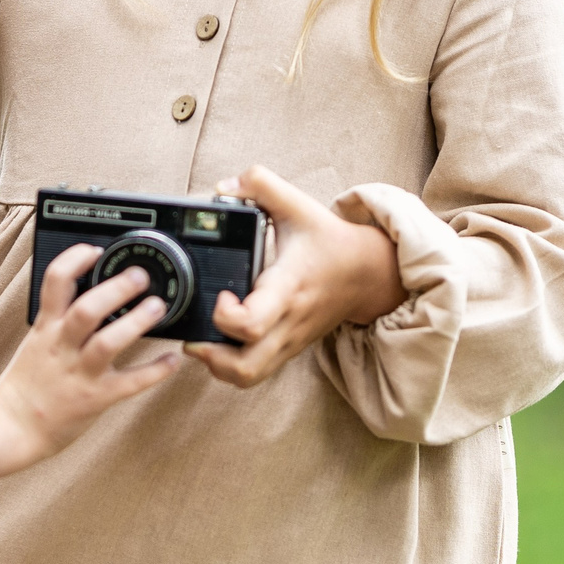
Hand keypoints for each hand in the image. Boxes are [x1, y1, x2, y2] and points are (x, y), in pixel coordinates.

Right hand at [0, 246, 181, 460]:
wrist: (13, 425)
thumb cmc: (28, 382)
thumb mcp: (35, 340)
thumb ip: (57, 315)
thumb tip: (81, 284)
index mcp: (46, 327)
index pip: (54, 282)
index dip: (74, 260)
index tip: (95, 250)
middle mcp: (62, 346)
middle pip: (86, 310)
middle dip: (115, 289)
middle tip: (139, 276)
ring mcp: (79, 373)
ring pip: (107, 343)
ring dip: (135, 323)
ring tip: (157, 307)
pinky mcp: (95, 398)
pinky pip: (129, 383)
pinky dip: (154, 370)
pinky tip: (171, 360)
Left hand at [187, 166, 403, 388]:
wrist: (369, 274)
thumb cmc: (330, 241)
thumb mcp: (298, 205)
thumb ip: (260, 185)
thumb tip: (222, 187)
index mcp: (287, 289)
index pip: (252, 324)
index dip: (224, 316)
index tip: (220, 294)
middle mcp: (287, 323)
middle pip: (244, 369)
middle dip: (210, 357)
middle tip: (194, 331)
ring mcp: (288, 341)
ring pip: (248, 378)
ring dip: (217, 366)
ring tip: (202, 339)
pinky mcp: (288, 349)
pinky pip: (255, 373)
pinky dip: (230, 366)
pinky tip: (218, 341)